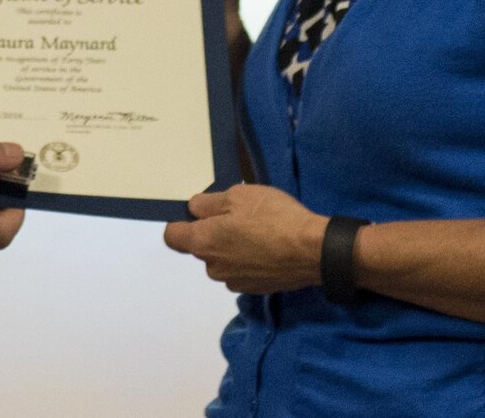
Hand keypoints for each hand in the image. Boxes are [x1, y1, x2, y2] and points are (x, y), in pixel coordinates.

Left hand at [162, 183, 325, 293]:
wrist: (312, 251)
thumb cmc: (272, 218)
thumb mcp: (238, 196)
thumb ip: (208, 203)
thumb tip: (194, 208)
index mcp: (203, 243)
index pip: (172, 237)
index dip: (181, 222)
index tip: (198, 214)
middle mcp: (213, 267)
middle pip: (202, 247)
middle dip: (214, 232)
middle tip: (239, 215)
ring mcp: (234, 281)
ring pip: (223, 259)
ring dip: (233, 247)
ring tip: (259, 230)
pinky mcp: (254, 288)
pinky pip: (242, 269)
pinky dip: (250, 259)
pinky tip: (269, 246)